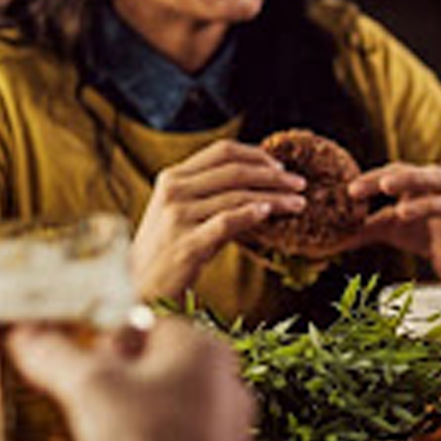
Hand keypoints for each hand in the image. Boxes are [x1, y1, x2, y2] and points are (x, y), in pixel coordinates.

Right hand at [3, 318, 257, 440]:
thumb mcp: (88, 389)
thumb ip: (55, 355)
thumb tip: (28, 333)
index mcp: (204, 350)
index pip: (144, 327)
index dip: (103, 346)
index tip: (78, 367)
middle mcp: (224, 388)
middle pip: (146, 383)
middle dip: (106, 409)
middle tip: (88, 422)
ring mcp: (225, 434)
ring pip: (151, 432)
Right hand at [132, 140, 306, 299]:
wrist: (140, 289)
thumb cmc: (168, 250)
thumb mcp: (184, 213)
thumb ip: (212, 194)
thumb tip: (261, 184)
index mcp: (172, 178)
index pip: (221, 151)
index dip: (256, 154)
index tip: (280, 166)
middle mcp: (174, 192)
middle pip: (235, 171)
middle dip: (274, 176)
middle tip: (299, 183)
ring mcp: (178, 218)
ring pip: (237, 196)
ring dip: (274, 198)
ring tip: (298, 203)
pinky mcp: (187, 244)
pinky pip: (226, 222)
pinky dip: (250, 214)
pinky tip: (270, 213)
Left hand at [347, 164, 440, 288]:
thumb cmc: (421, 230)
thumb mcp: (390, 227)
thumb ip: (363, 227)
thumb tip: (327, 236)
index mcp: (421, 187)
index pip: (397, 173)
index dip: (374, 179)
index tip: (351, 192)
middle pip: (431, 177)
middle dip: (409, 178)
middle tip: (384, 185)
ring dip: (427, 205)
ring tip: (402, 213)